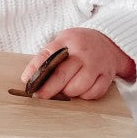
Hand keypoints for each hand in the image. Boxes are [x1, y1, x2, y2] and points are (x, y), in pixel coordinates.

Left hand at [19, 28, 135, 100]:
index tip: (28, 84)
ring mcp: (96, 65)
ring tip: (65, 89)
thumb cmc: (79, 45)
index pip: (47, 56)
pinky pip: (93, 93)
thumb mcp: (61, 42)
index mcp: (68, 41)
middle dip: (48, 89)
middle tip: (40, 96)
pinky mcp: (107, 76)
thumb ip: (46, 58)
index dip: (35, 71)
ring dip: (68, 93)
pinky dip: (84, 95)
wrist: (109, 43)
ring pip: (77, 88)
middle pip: (62, 75)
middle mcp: (83, 53)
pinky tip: (81, 90)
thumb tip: (27, 78)